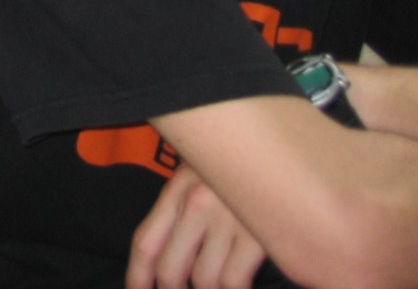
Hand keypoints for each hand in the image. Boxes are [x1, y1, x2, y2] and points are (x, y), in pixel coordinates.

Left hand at [127, 165, 266, 288]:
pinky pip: (234, 280)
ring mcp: (227, 218)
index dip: (136, 277)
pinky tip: (243, 286)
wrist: (280, 143)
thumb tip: (171, 256)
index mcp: (178, 189)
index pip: (146, 243)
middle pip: (169, 269)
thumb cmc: (241, 162)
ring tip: (216, 287)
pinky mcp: (259, 232)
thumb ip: (183, 209)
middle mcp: (196, 203)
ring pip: (203, 280)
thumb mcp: (203, 175)